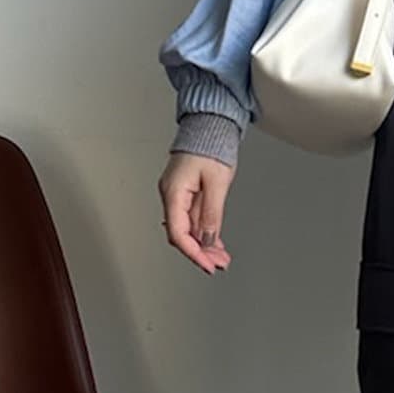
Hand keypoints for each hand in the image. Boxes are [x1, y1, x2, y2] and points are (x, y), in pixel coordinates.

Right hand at [158, 152, 234, 273]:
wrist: (210, 127)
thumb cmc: (210, 147)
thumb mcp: (216, 182)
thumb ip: (211, 213)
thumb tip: (207, 238)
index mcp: (173, 192)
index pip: (178, 233)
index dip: (193, 252)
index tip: (207, 265)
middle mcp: (172, 196)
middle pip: (182, 234)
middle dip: (200, 252)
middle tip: (218, 264)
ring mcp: (179, 196)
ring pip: (189, 229)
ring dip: (204, 245)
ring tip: (221, 258)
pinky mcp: (188, 194)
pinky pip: (194, 219)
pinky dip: (205, 233)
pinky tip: (215, 244)